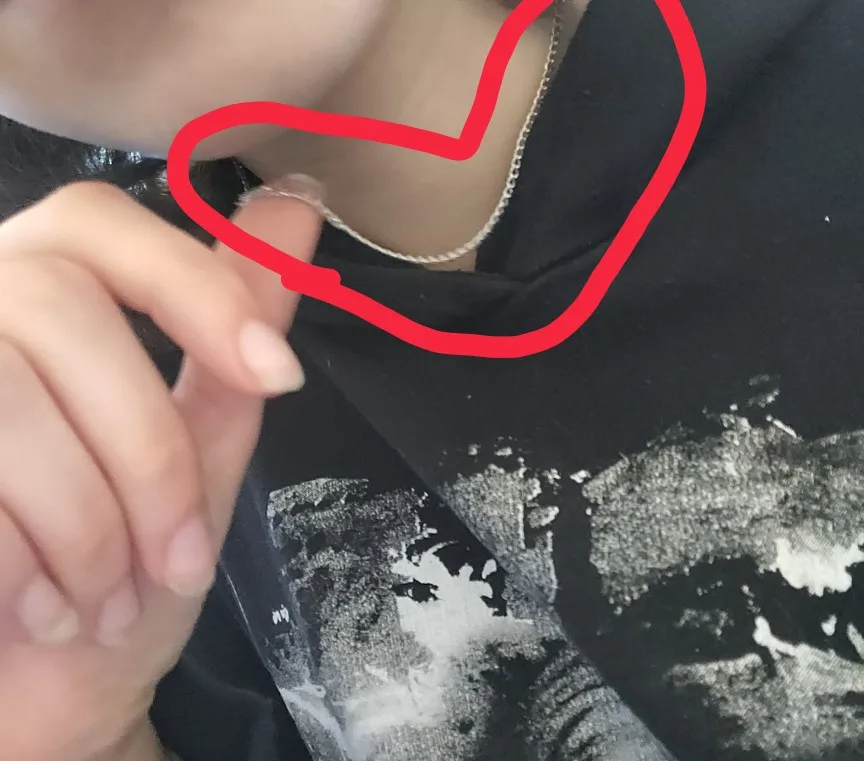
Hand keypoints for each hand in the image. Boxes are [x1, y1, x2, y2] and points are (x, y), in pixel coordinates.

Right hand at [0, 177, 323, 760]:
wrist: (39, 692)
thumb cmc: (126, 571)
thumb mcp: (203, 450)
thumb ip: (236, 334)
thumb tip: (298, 203)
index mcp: (43, 293)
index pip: (102, 223)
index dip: (196, 287)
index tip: (278, 373)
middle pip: (60, 312)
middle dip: (148, 455)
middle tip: (182, 560)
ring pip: (8, 404)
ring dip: (88, 526)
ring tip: (110, 599)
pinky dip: (22, 567)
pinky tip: (42, 612)